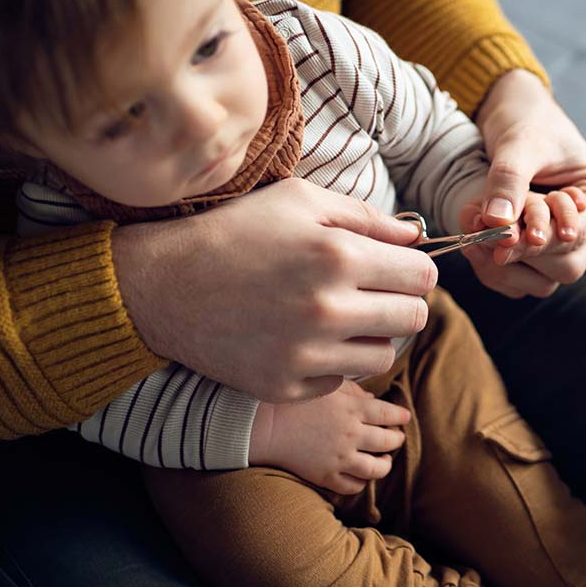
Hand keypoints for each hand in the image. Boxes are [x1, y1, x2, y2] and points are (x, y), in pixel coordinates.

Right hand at [112, 178, 436, 402]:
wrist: (163, 284)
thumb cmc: (235, 231)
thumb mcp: (299, 200)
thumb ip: (367, 217)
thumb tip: (417, 237)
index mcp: (338, 256)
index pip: (422, 276)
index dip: (415, 269)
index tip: (397, 269)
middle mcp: (327, 310)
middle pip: (414, 319)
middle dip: (402, 302)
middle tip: (374, 293)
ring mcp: (305, 355)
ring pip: (382, 356)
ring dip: (371, 336)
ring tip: (340, 316)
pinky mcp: (285, 386)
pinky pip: (340, 382)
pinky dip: (332, 363)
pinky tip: (305, 339)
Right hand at [249, 379, 410, 493]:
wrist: (262, 424)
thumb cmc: (292, 399)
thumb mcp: (326, 385)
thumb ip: (353, 391)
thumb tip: (373, 399)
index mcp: (353, 408)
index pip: (390, 414)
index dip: (400, 416)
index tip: (403, 416)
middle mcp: (351, 434)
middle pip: (388, 441)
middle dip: (396, 439)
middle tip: (395, 437)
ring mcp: (339, 458)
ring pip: (377, 469)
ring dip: (385, 464)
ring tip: (384, 460)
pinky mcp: (325, 475)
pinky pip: (353, 486)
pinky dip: (362, 482)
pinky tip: (361, 474)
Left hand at [469, 69, 585, 297]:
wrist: (508, 118)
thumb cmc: (526, 122)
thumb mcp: (519, 144)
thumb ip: (510, 180)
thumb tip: (498, 223)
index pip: (580, 235)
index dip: (545, 241)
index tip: (510, 239)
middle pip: (565, 267)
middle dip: (522, 253)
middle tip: (482, 235)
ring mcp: (562, 245)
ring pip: (540, 280)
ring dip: (504, 264)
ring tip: (472, 234)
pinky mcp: (534, 254)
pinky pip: (517, 277)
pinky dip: (492, 265)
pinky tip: (471, 241)